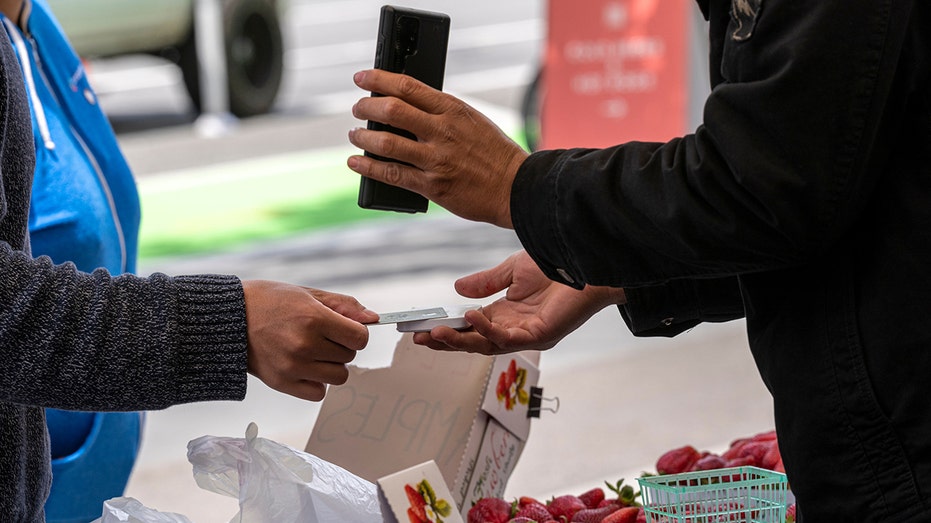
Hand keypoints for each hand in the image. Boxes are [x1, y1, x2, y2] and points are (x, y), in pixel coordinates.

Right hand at [241, 280, 378, 400]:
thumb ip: (344, 306)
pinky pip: (318, 393)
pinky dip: (316, 382)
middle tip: (318, 334)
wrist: (228, 318)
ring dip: (331, 365)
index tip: (342, 327)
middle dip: (340, 345)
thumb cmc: (269, 301)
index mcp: (314, 319)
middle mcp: (305, 346)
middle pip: (349, 356)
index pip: (360, 338)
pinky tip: (303, 366)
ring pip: (338, 376)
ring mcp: (293, 367)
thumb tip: (373, 318)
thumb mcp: (308, 294)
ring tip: (311, 350)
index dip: (355, 332)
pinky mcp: (282, 383)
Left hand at [347, 69, 528, 228]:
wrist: (515, 188)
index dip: (379, 79)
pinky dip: (368, 167)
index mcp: (453, 110)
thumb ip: (442, 113)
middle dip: (366, 106)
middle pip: (392, 110)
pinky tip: (356, 162)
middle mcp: (443, 131)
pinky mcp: (432, 185)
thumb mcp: (472, 121)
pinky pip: (392, 173)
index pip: (408, 86)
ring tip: (355, 135)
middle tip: (357, 108)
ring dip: (363, 136)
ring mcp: (436, 159)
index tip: (362, 78)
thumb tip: (406, 108)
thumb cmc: (494, 154)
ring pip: (386, 142)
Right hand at [412, 251, 625, 354]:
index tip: (420, 329)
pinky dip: (486, 329)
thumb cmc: (557, 264)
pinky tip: (469, 317)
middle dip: (445, 342)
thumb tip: (457, 289)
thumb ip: (485, 282)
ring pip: (486, 345)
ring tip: (436, 333)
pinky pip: (507, 337)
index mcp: (506, 314)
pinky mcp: (541, 335)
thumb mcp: (512, 271)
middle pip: (473, 342)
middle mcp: (514, 329)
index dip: (445, 329)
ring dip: (460, 340)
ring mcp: (528, 334)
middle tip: (419, 340)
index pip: (469, 328)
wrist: (587, 262)